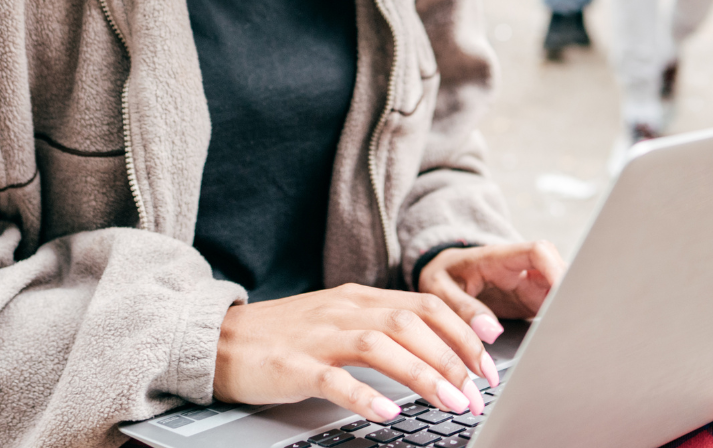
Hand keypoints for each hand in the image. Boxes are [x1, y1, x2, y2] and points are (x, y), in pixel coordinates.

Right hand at [212, 284, 494, 424]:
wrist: (222, 340)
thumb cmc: (288, 337)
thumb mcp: (341, 320)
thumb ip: (384, 328)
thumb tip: (438, 351)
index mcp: (361, 298)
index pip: (425, 304)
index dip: (463, 327)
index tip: (490, 353)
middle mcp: (345, 310)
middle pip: (412, 323)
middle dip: (454, 356)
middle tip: (479, 390)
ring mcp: (319, 336)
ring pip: (382, 345)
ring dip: (423, 374)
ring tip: (451, 402)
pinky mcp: (293, 365)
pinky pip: (334, 379)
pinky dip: (364, 395)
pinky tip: (387, 414)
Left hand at [418, 242, 564, 343]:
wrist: (443, 273)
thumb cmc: (442, 276)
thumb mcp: (440, 289)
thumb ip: (463, 307)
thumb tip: (491, 332)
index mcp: (499, 258)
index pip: (538, 252)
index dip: (556, 270)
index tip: (563, 294)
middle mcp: (522, 269)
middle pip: (560, 272)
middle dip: (571, 294)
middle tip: (575, 323)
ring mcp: (531, 284)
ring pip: (562, 290)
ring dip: (569, 309)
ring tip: (573, 335)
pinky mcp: (533, 301)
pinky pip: (555, 307)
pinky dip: (561, 321)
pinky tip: (563, 340)